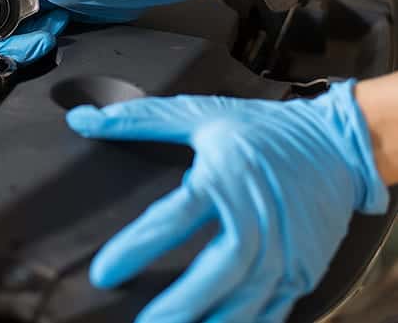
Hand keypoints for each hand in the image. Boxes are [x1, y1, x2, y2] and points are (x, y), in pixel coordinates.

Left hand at [67, 81, 389, 322]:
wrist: (336, 145)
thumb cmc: (261, 129)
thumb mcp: (197, 114)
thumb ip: (136, 120)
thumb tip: (80, 119)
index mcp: (225, 177)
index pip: (174, 217)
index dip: (136, 247)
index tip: (103, 274)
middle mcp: (257, 216)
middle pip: (220, 267)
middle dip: (183, 301)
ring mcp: (285, 247)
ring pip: (249, 295)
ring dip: (213, 320)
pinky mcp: (302, 269)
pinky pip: (273, 308)